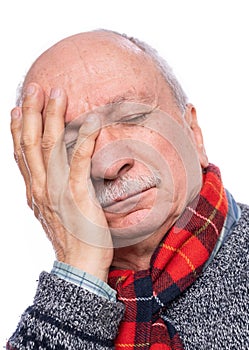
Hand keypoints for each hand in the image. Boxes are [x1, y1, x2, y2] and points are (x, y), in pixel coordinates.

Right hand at [10, 83, 112, 281]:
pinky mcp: (77, 194)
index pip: (21, 154)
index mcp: (35, 191)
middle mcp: (40, 187)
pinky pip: (79, 160)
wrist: (80, 266)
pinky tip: (91, 121)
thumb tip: (48, 178)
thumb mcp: (53, 213)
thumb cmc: (71, 239)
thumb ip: (49, 192)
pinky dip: (83, 138)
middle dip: (30, 113)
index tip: (15, 108)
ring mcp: (57, 190)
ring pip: (49, 145)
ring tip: (56, 93)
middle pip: (30, 143)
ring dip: (52, 116)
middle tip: (34, 88)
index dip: (16, 129)